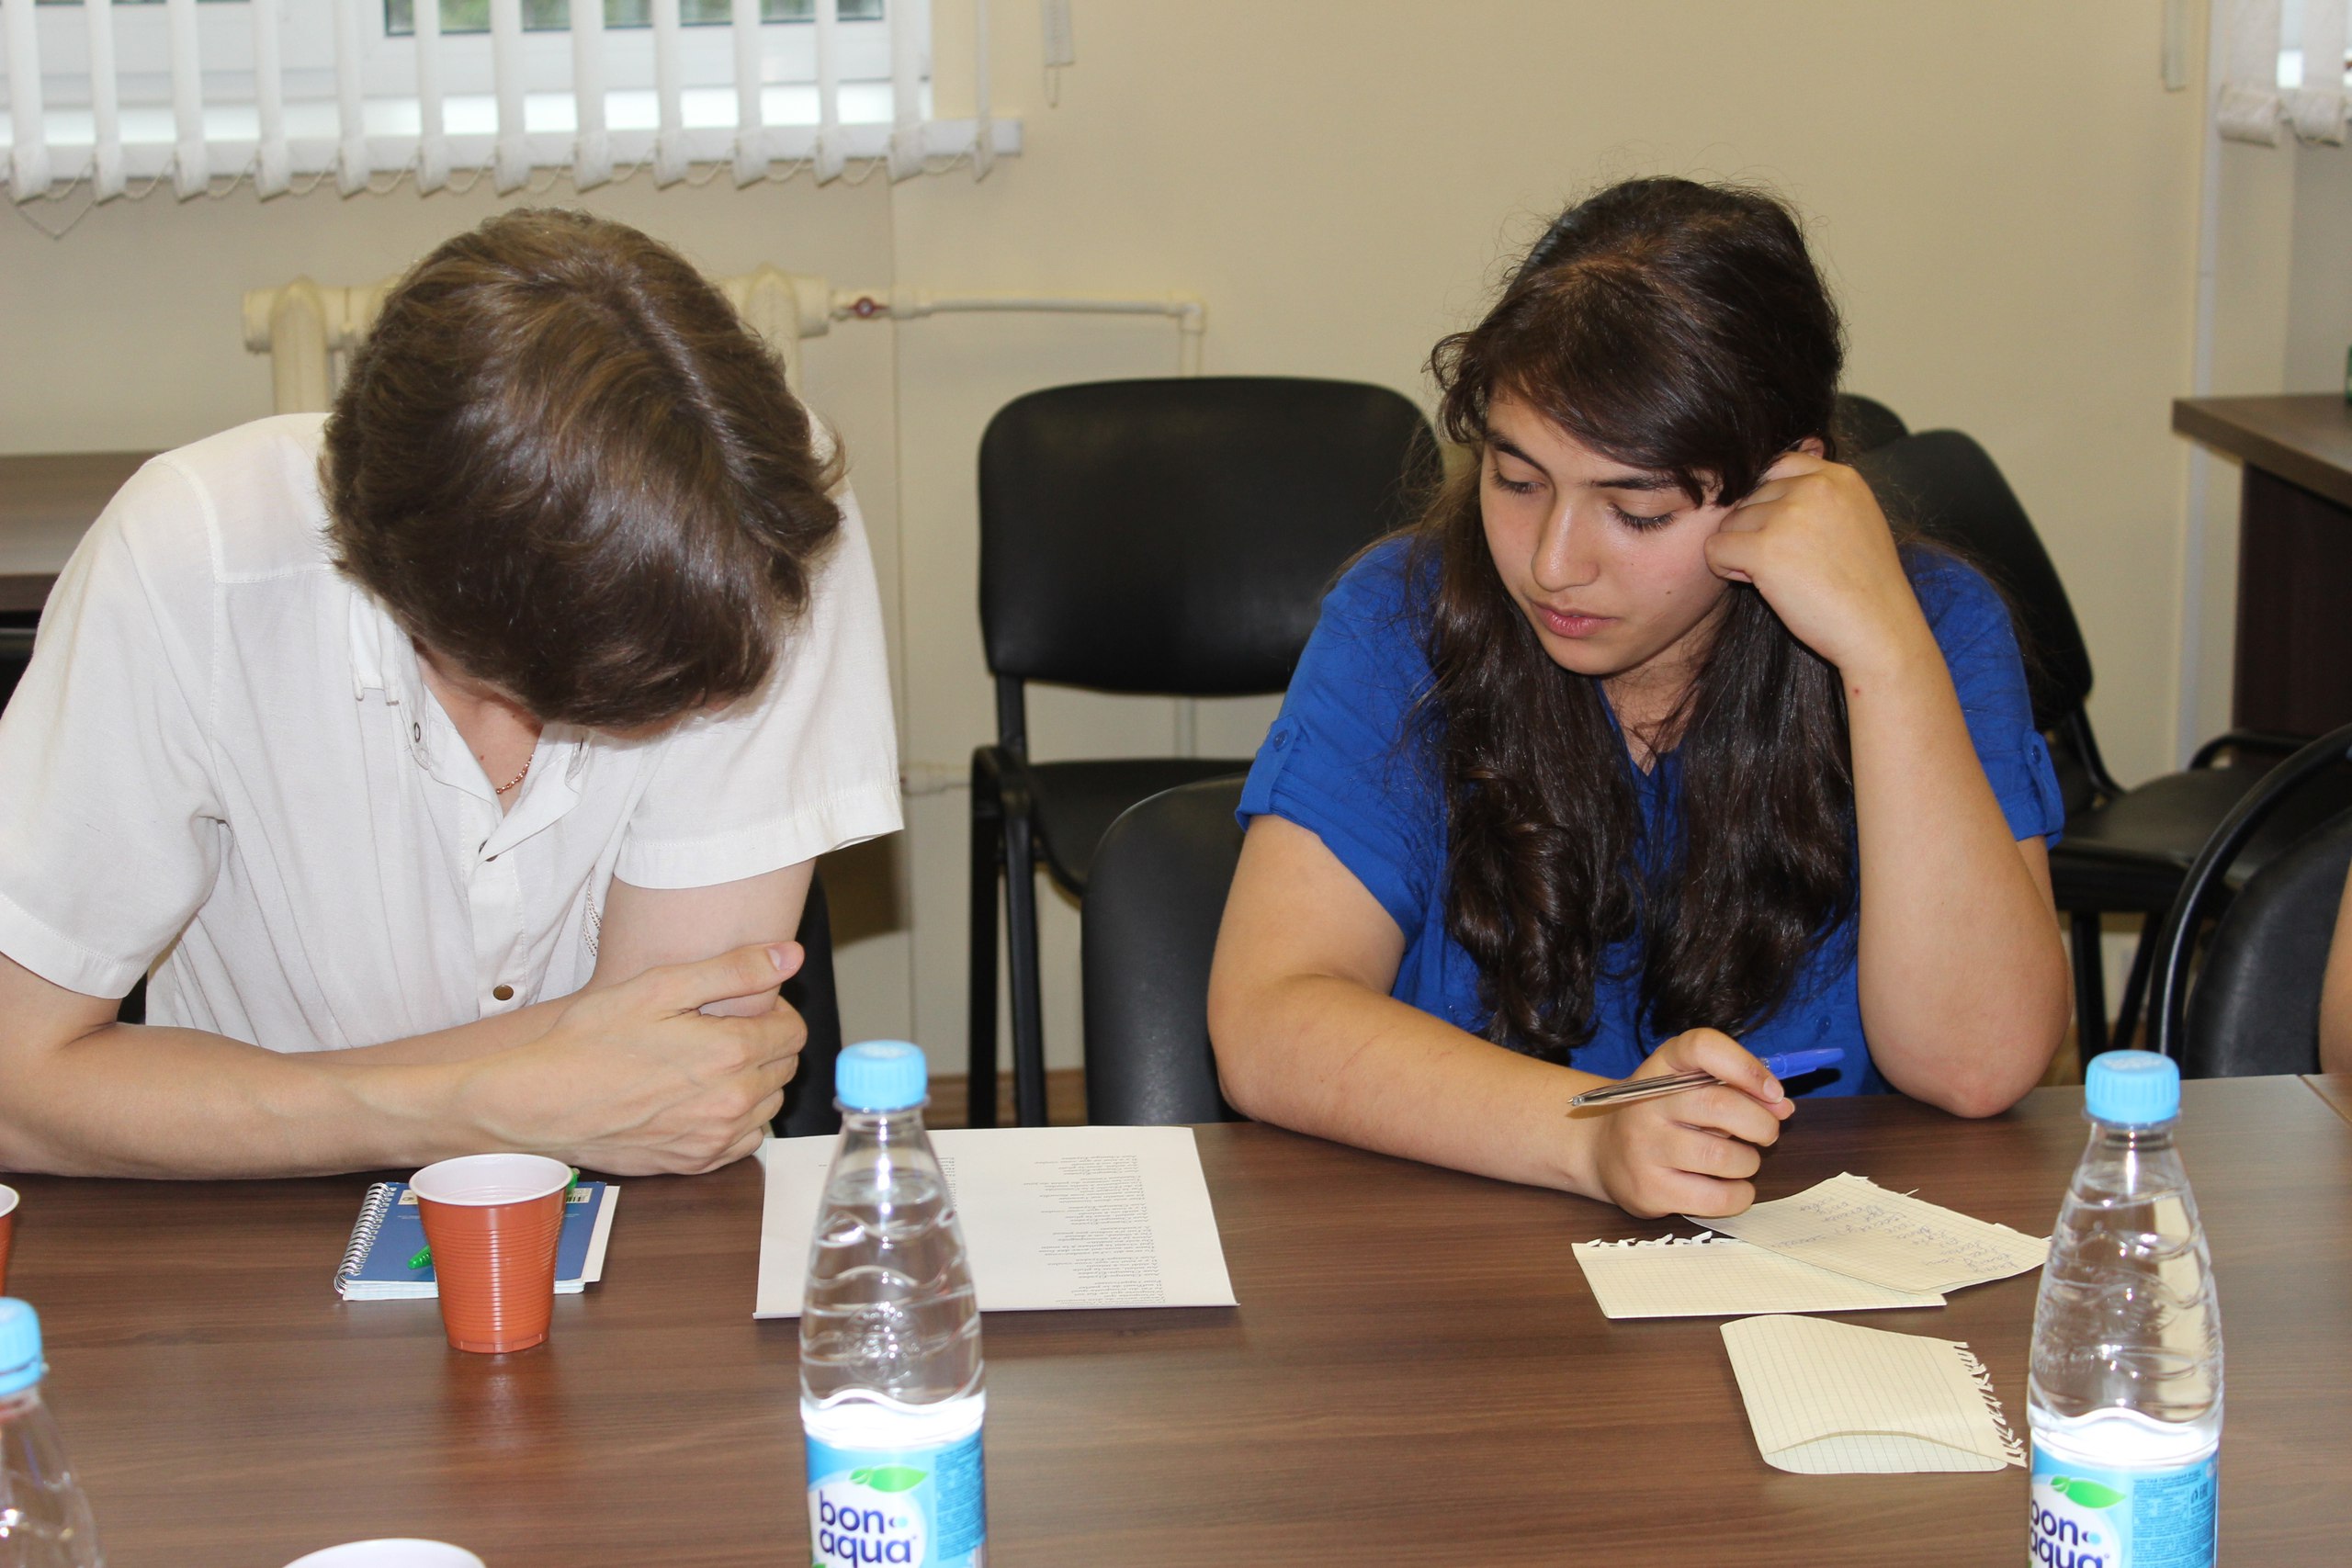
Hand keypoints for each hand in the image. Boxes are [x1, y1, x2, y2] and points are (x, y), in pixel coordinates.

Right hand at [466, 942, 807, 1174]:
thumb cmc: (591, 1041)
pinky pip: (744, 1140)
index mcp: (730, 1053)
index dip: (774, 1011)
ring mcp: (715, 1138)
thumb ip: (733, 970)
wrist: (540, 1103)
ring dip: (753, 1082)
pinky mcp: (695, 1163)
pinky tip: (700, 1100)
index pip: (794, 1031)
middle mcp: (732, 1101)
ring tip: (706, 1064)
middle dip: (764, 1044)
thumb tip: (790, 956)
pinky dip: (735, 1120)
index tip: (742, 1006)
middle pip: (785, 1067)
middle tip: (719, 1031)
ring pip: (768, 1104)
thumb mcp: (659, 987)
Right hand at [1580, 1028, 1794, 1218]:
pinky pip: (1716, 1197)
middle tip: (1766, 1133)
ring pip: (1723, 1156)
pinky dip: (1740, 1195)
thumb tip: (1783, 1107)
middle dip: (1762, 1124)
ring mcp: (1644, 1148)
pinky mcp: (1649, 1190)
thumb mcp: (1690, 1088)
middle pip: (1720, 1105)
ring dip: (1748, 1161)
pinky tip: (1732, 1187)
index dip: (1745, 1066)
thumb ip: (1738, 1088)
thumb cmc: (1664, 1115)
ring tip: (1740, 1160)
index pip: (1702, 1048)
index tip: (1773, 1091)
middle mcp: (1646, 1103)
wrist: (1602, 1151)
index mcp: (1661, 1066)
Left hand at [1703, 452, 1932, 679]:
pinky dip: (1725, 569)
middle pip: (1751, 497)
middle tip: (1786, 564)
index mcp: (1840, 477)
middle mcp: (1814, 488)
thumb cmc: (1866, 587)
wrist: (1880, 630)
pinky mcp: (1765, 549)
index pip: (1778, 465)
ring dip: (1741, 551)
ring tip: (1778, 577)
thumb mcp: (1857, 521)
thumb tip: (1766, 480)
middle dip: (1756, 530)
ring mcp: (1789, 516)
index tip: (1782, 531)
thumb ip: (1821, 497)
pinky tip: (1756, 585)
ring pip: (1730, 523)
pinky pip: (1716, 549)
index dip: (1769, 500)